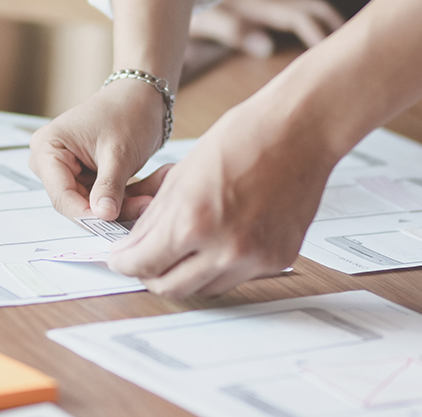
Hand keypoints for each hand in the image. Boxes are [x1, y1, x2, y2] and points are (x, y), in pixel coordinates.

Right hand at [29, 81, 167, 222]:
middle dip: (112, 208)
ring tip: (154, 195)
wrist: (143, 95)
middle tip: (145, 206)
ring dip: (126, 203)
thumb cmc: (127, 111)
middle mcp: (51, 160)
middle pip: (77, 202)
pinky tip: (153, 188)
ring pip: (94, 204)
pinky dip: (129, 197)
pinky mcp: (86, 176)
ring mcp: (69, 169)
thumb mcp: (118, 153)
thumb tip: (102, 217)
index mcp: (48, 148)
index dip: (85, 214)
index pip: (61, 195)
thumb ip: (109, 187)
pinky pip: (104, 197)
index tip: (111, 224)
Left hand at [105, 110, 333, 298]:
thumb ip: (156, 219)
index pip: (142, 265)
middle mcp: (224, 248)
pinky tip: (220, 241)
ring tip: (185, 250)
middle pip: (170, 287)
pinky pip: (238, 277)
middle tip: (146, 261)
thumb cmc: (244, 138)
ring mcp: (254, 259)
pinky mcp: (277, 259)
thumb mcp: (182, 176)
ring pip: (205, 289)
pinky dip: (222, 266)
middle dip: (150, 275)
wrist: (300, 131)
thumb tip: (135, 246)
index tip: (121, 259)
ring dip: (187, 274)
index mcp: (192, 222)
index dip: (124, 264)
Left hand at [190, 0, 344, 56]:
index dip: (320, 33)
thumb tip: (267, 47)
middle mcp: (267, 1)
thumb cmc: (188, 11)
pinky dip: (314, 24)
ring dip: (329, 23)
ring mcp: (266, 3)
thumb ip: (231, 31)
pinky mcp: (261, 9)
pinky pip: (296, 14)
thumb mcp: (203, 22)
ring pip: (308, 9)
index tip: (336, 52)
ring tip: (349, 45)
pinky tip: (318, 41)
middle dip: (337, 24)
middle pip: (314, 8)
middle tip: (361, 45)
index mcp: (258, 6)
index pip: (300, 18)